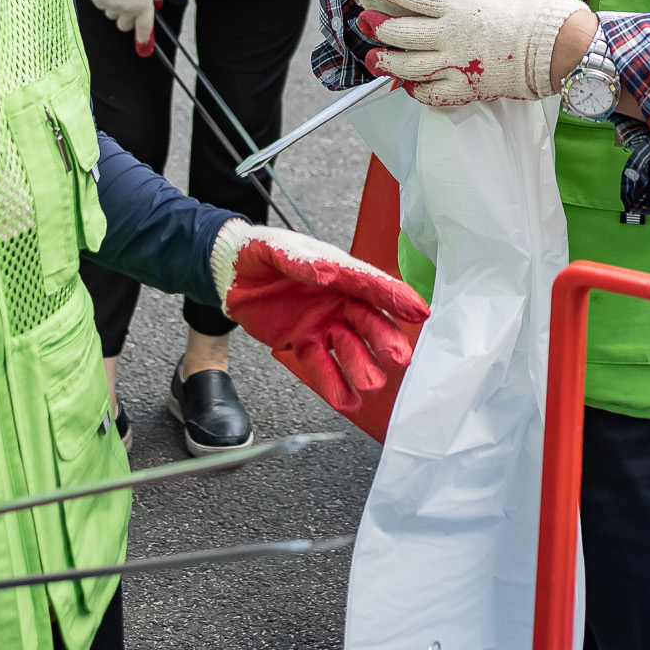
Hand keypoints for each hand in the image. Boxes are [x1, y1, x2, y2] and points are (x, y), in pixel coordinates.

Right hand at [85, 0, 157, 52]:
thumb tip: (154, 3)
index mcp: (143, 5)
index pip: (144, 29)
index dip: (144, 38)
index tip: (143, 42)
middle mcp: (127, 9)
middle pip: (125, 26)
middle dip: (128, 19)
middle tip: (129, 6)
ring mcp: (111, 6)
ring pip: (113, 15)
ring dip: (116, 8)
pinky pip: (103, 6)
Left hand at [207, 221, 427, 415]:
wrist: (231, 274)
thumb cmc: (260, 252)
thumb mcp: (276, 249)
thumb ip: (300, 261)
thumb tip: (327, 270)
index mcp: (337, 269)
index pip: (370, 283)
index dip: (396, 297)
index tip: (419, 311)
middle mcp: (337, 299)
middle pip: (368, 321)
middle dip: (384, 340)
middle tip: (398, 358)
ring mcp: (322, 323)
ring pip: (348, 347)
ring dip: (361, 366)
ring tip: (370, 384)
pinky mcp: (304, 343)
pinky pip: (320, 365)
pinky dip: (333, 384)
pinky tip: (347, 400)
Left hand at [355, 0, 582, 105]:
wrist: (560, 48)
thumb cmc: (542, 11)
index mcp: (458, 4)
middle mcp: (449, 34)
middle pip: (400, 31)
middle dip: (378, 25)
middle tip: (365, 20)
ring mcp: (455, 64)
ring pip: (406, 65)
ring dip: (386, 61)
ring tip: (374, 57)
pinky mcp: (466, 89)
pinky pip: (430, 93)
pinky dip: (416, 90)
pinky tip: (410, 86)